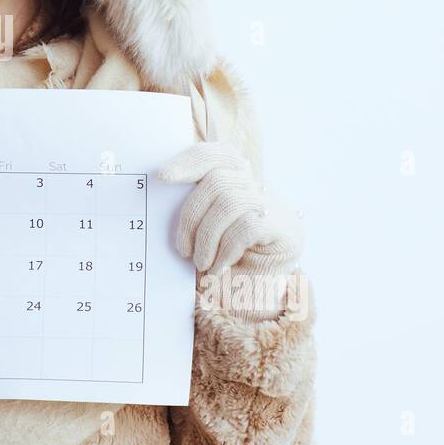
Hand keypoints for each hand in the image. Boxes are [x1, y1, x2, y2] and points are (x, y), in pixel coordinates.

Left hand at [157, 141, 305, 321]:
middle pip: (217, 180)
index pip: (218, 155)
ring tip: (200, 263)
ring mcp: (270, 206)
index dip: (190, 160)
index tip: (163, 176)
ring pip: (229, 203)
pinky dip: (225, 251)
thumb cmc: (227, 258)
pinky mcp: (280, 229)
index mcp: (236, 183)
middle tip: (182, 249)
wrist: (264, 289)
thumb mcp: (206, 232)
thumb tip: (163, 194)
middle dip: (191, 216)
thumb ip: (194, 212)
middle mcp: (255, 188)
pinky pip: (245, 228)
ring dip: (207, 238)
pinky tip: (218, 269)